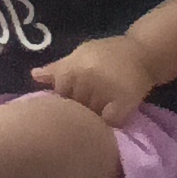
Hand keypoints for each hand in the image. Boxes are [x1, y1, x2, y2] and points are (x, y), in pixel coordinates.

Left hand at [35, 34, 154, 124]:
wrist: (143, 53)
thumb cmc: (107, 53)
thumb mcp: (80, 54)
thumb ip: (57, 68)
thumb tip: (34, 76)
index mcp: (74, 68)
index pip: (59, 96)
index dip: (65, 101)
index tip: (73, 100)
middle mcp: (87, 79)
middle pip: (73, 109)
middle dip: (78, 111)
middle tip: (86, 109)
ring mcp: (106, 93)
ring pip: (89, 118)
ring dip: (92, 120)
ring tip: (98, 115)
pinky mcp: (124, 104)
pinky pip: (109, 124)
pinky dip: (109, 124)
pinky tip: (111, 118)